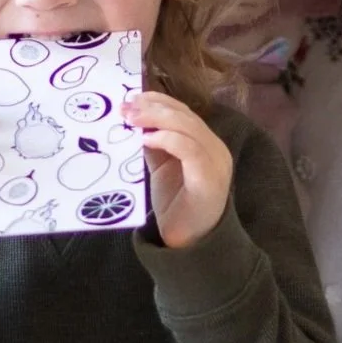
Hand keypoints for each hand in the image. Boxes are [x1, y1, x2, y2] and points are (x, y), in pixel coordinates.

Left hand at [124, 90, 232, 248]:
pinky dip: (167, 139)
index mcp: (206, 143)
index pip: (184, 112)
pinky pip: (189, 149)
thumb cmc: (176, 206)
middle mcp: (215, 148)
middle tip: (125, 108)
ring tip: (131, 120)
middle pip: (185, 115)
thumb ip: (153, 144)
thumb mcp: (161, 168)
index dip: (157, 101)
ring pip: (188, 127)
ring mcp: (215, 162)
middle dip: (153, 107)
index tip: (130, 99)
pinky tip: (145, 139)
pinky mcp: (209, 178)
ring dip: (156, 119)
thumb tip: (133, 120)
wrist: (190, 243)